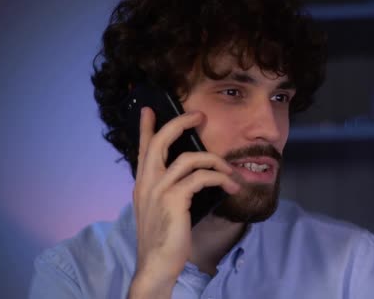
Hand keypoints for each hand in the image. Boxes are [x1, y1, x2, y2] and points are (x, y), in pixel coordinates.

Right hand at [127, 107, 239, 298]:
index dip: (146, 127)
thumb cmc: (162, 238)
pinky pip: (202, 178)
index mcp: (142, 183)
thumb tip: (190, 177)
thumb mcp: (157, 209)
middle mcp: (147, 182)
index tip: (149, 109)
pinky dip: (220, 178)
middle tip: (198, 115)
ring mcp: (159, 190)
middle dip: (180, 123)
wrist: (155, 265)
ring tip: (230, 169)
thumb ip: (166, 190)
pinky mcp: (174, 199)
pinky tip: (231, 186)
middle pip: (160, 141)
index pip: (143, 148)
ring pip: (189, 158)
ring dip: (215, 160)